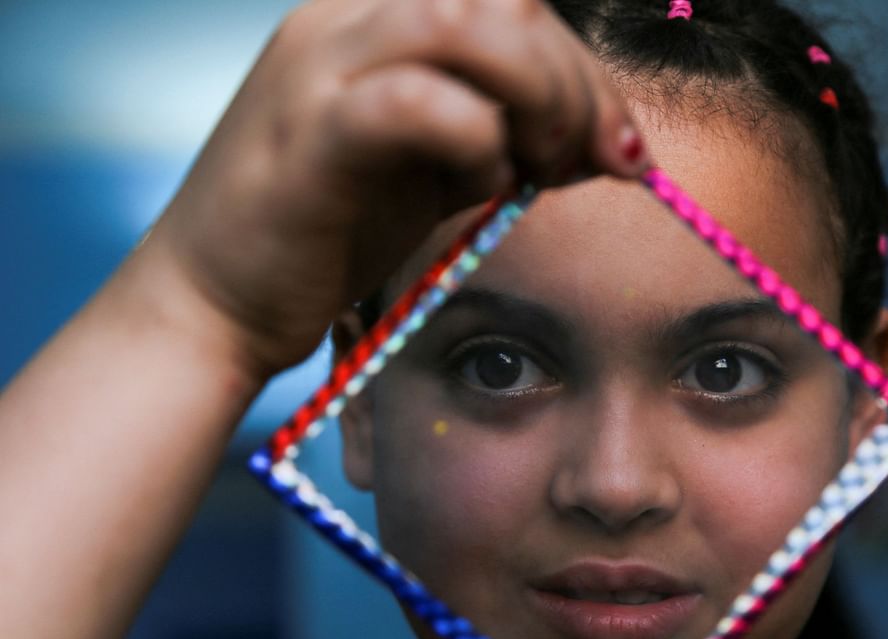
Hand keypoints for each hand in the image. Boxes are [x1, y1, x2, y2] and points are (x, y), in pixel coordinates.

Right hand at [141, 0, 645, 379]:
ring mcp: (321, 70)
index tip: (619, 145)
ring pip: (463, 25)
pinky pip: (418, 101)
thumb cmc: (328, 234)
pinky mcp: (310, 134)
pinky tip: (479, 186)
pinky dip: (475, 141)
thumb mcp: (437, 169)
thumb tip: (605, 139)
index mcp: (376, 20)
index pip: (511, 1)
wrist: (213, 303)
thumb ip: (508, 138)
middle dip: (577, 82)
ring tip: (542, 168)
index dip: (581, 65)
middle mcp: (346, 21)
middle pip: (504, 0)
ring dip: (538, 96)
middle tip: (599, 162)